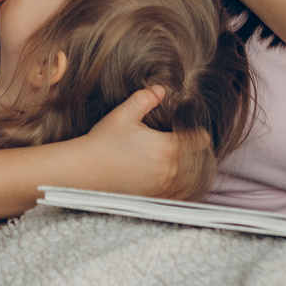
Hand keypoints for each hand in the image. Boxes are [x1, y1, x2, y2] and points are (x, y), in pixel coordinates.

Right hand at [81, 83, 211, 198]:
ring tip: (196, 164)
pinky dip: (185, 189)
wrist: (85, 170)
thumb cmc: (103, 142)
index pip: (198, 141)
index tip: (197, 130)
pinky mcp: (153, 196)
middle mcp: (168, 169)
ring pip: (192, 181)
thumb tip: (161, 89)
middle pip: (200, 162)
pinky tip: (182, 183)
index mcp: (166, 147)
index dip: (200, 133)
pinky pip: (179, 195)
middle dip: (201, 153)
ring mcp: (161, 185)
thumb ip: (145, 98)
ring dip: (196, 172)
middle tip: (199, 146)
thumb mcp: (124, 114)